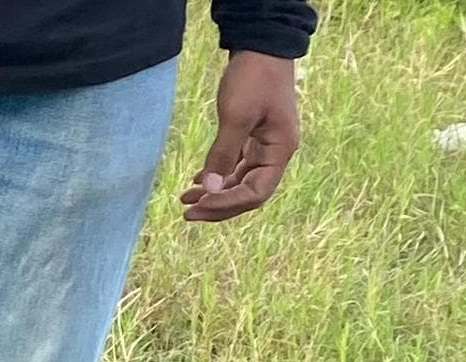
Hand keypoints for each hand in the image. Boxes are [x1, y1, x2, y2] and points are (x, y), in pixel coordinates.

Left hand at [183, 52, 298, 221]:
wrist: (260, 46)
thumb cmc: (253, 77)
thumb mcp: (236, 116)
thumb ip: (223, 155)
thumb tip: (209, 190)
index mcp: (280, 151)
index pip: (255, 193)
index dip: (227, 204)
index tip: (200, 203)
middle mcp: (276, 153)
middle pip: (247, 194)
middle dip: (217, 205)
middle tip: (186, 212)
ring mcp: (265, 147)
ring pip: (239, 182)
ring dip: (214, 193)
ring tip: (185, 200)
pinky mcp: (254, 139)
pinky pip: (236, 167)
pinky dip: (217, 176)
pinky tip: (196, 181)